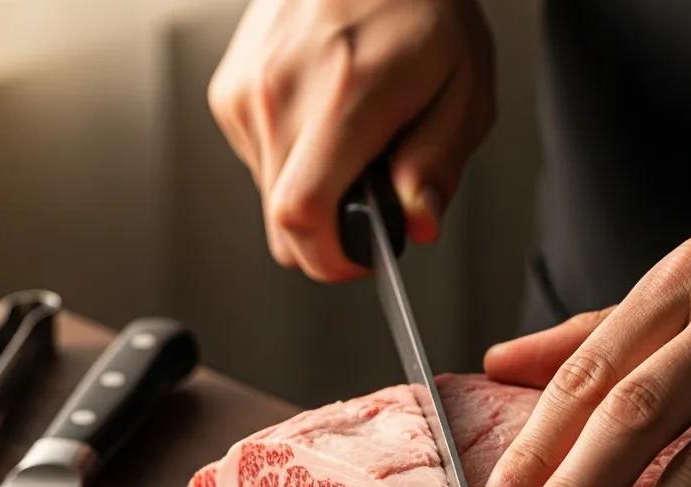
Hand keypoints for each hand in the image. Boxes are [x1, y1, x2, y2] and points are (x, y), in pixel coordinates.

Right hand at [207, 0, 493, 280]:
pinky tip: (319, 118)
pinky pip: (258, 161)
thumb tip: (417, 223)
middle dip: (328, 232)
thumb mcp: (462, 85)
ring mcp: (246, 91)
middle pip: (282, 222)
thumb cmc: (418, 4)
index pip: (302, 216)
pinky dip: (291, 160)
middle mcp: (280, 93)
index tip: (358, 258)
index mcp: (342, 95)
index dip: (328, 258)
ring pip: (270, 195)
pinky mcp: (229, 90)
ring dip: (312, 191)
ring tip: (348, 138)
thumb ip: (438, 163)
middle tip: (368, 197)